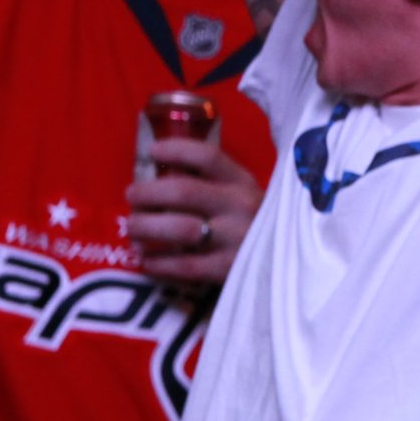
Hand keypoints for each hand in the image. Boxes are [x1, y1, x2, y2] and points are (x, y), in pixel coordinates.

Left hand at [127, 134, 258, 286]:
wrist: (288, 265)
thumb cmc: (255, 224)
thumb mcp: (244, 196)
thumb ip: (213, 184)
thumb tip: (161, 173)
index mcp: (243, 182)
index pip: (207, 156)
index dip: (175, 150)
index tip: (151, 152)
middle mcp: (240, 206)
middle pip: (183, 191)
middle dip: (148, 193)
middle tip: (131, 196)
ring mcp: (235, 239)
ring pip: (180, 228)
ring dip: (147, 227)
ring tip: (133, 229)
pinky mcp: (228, 270)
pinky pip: (183, 265)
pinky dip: (158, 262)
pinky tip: (146, 259)